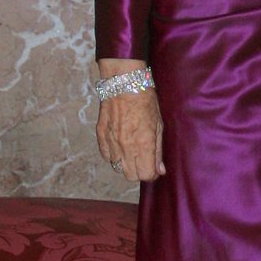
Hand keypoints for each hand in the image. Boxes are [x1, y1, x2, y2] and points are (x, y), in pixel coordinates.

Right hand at [95, 59, 164, 183]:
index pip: (145, 175)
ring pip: (117, 167)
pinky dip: (113, 155)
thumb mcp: (158, 125)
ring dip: (125, 163)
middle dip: (139, 171)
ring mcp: (111, 142)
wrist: (124, 84)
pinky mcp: (100, 135)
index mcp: (143, 144)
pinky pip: (106, 156)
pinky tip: (120, 145)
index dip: (151, 174)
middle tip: (144, 160)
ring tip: (132, 150)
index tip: (154, 167)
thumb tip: (160, 170)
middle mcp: (125, 146)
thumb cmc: (146, 102)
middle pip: (130, 176)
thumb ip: (158, 151)